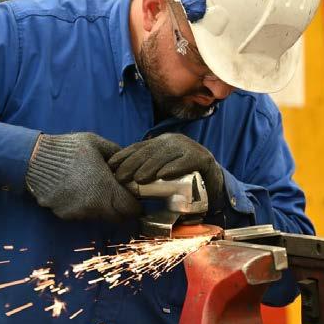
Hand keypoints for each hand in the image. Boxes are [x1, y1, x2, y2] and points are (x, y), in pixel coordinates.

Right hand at [25, 132, 141, 220]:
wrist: (35, 160)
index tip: (135, 198)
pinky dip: (85, 207)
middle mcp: (94, 206)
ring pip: (100, 217)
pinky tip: (78, 191)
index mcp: (106, 188)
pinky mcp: (65, 215)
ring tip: (96, 189)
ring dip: (103, 208)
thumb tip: (130, 162)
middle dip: (122, 209)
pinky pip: (82, 215)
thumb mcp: (97, 144)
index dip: (136, 205)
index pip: (131, 209)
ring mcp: (78, 213)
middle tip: (120, 196)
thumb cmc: (69, 149)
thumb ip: (117, 154)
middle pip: (118, 218)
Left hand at [107, 133, 225, 209]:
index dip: (124, 155)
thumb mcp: (162, 170)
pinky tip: (164, 176)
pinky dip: (175, 168)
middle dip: (133, 163)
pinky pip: (186, 162)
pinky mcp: (202, 158)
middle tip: (121, 177)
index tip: (111, 166)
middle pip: (150, 151)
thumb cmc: (182, 178)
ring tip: (139, 179)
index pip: (139, 147)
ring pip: (166, 155)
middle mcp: (175, 141)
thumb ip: (146, 169)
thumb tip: (121, 177)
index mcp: (163, 142)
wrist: (213, 183)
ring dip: (151, 167)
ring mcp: (190, 147)